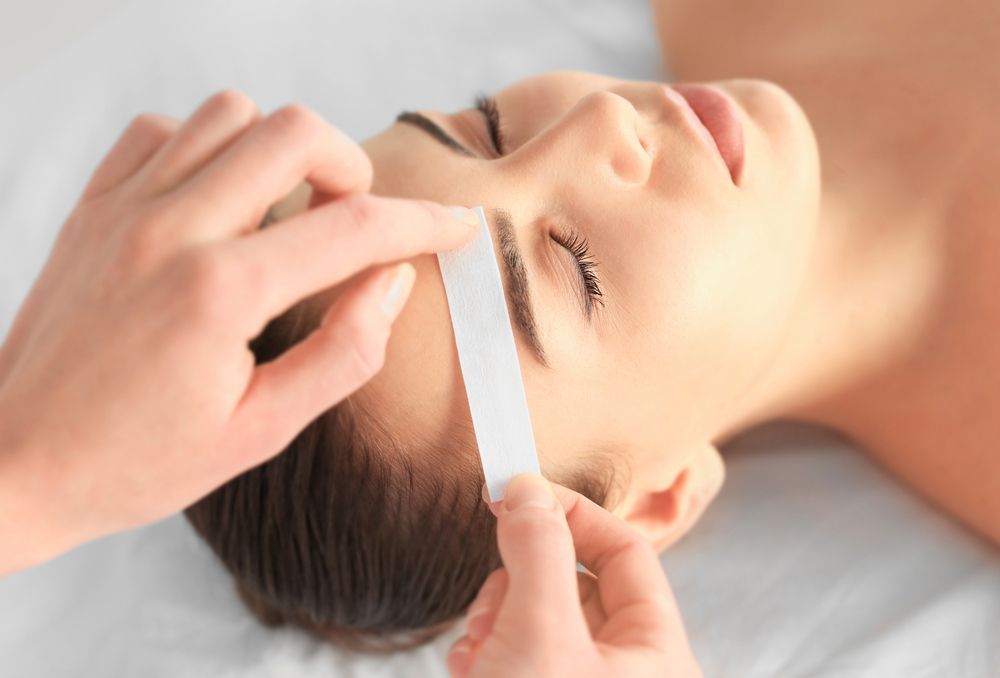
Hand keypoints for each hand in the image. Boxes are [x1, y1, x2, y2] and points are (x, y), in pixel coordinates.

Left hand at [0, 91, 475, 572]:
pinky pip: (162, 129)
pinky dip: (207, 147)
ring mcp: (124, 209)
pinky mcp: (93, 205)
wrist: (15, 463)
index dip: (422, 222)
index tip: (454, 226)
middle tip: (357, 221)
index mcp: (220, 293)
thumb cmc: (135, 461)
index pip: (353, 227)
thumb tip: (391, 283)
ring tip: (287, 211)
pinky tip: (218, 201)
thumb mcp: (262, 431)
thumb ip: (344, 352)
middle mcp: (171, 231)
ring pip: (230, 115)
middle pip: (293, 133)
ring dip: (279, 151)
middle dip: (352, 169)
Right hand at [448, 475, 702, 677]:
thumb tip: (528, 489)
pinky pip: (518, 653)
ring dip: (495, 619)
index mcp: (656, 655)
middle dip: (520, 580)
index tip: (518, 495)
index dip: (573, 515)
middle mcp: (626, 671)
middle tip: (494, 595)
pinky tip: (470, 666)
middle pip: (575, 583)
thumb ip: (539, 552)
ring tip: (478, 646)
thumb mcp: (539, 634)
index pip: (627, 552)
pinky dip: (487, 650)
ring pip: (538, 618)